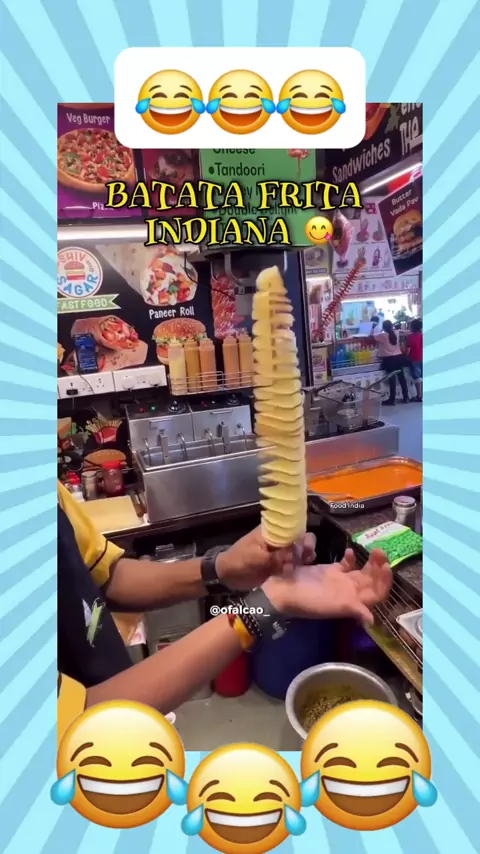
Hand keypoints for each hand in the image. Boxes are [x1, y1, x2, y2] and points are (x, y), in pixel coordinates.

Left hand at [216, 528, 316, 590]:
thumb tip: (294, 557)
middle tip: (308, 557)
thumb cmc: (239, 561)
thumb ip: (275, 557)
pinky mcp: (279, 564)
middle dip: (305, 546)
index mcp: (271, 531)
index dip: (301, 535)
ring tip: (306, 564)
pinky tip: (302, 571)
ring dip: (304, 556)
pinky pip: (293, 563)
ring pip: (298, 550)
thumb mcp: (256, 558)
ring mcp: (279, 552)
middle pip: (298, 538)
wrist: (228, 575)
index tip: (306, 547)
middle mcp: (278, 539)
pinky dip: (299, 566)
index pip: (292, 527)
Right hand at [262, 548, 391, 623]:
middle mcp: (350, 591)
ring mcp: (341, 581)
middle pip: (373, 581)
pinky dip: (352, 558)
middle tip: (380, 552)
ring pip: (363, 572)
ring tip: (373, 549)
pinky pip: (347, 565)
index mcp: (352, 601)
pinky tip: (349, 551)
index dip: (384, 582)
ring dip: (371, 562)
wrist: (283, 592)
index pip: (377, 593)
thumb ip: (352, 609)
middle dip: (380, 567)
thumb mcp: (331, 606)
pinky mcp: (330, 571)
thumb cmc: (307, 600)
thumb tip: (371, 620)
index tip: (386, 565)